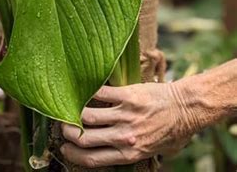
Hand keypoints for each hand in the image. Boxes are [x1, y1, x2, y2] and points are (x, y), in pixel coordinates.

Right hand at [61, 82, 195, 167]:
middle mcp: (125, 137)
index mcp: (129, 153)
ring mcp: (125, 116)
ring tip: (70, 109)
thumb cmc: (173, 131)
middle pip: (84, 139)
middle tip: (64, 127)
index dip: (73, 155)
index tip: (65, 148)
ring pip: (87, 116)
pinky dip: (88, 93)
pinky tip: (84, 91)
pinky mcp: (126, 96)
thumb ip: (135, 154)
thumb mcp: (156, 153)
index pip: (92, 159)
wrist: (185, 107)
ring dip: (74, 113)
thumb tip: (117, 155)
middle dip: (68, 134)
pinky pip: (99, 94)